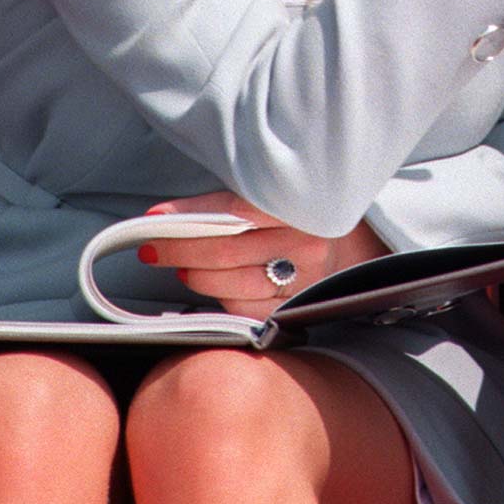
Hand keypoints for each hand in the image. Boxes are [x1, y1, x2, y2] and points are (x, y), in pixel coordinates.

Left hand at [140, 192, 385, 320]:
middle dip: (179, 247)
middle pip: (226, 249)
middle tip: (149, 246)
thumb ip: (240, 201)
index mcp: (302, 205)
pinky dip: (218, 297)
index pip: (235, 210)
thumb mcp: (282, 195)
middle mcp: (307, 242)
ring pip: (231, 282)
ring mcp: (305, 279)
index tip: (154, 217)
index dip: (191, 214)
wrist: (354, 246)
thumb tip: (175, 212)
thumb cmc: (303, 215)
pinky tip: (206, 284)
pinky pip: (244, 307)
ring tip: (177, 264)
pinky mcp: (297, 308)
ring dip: (194, 274)